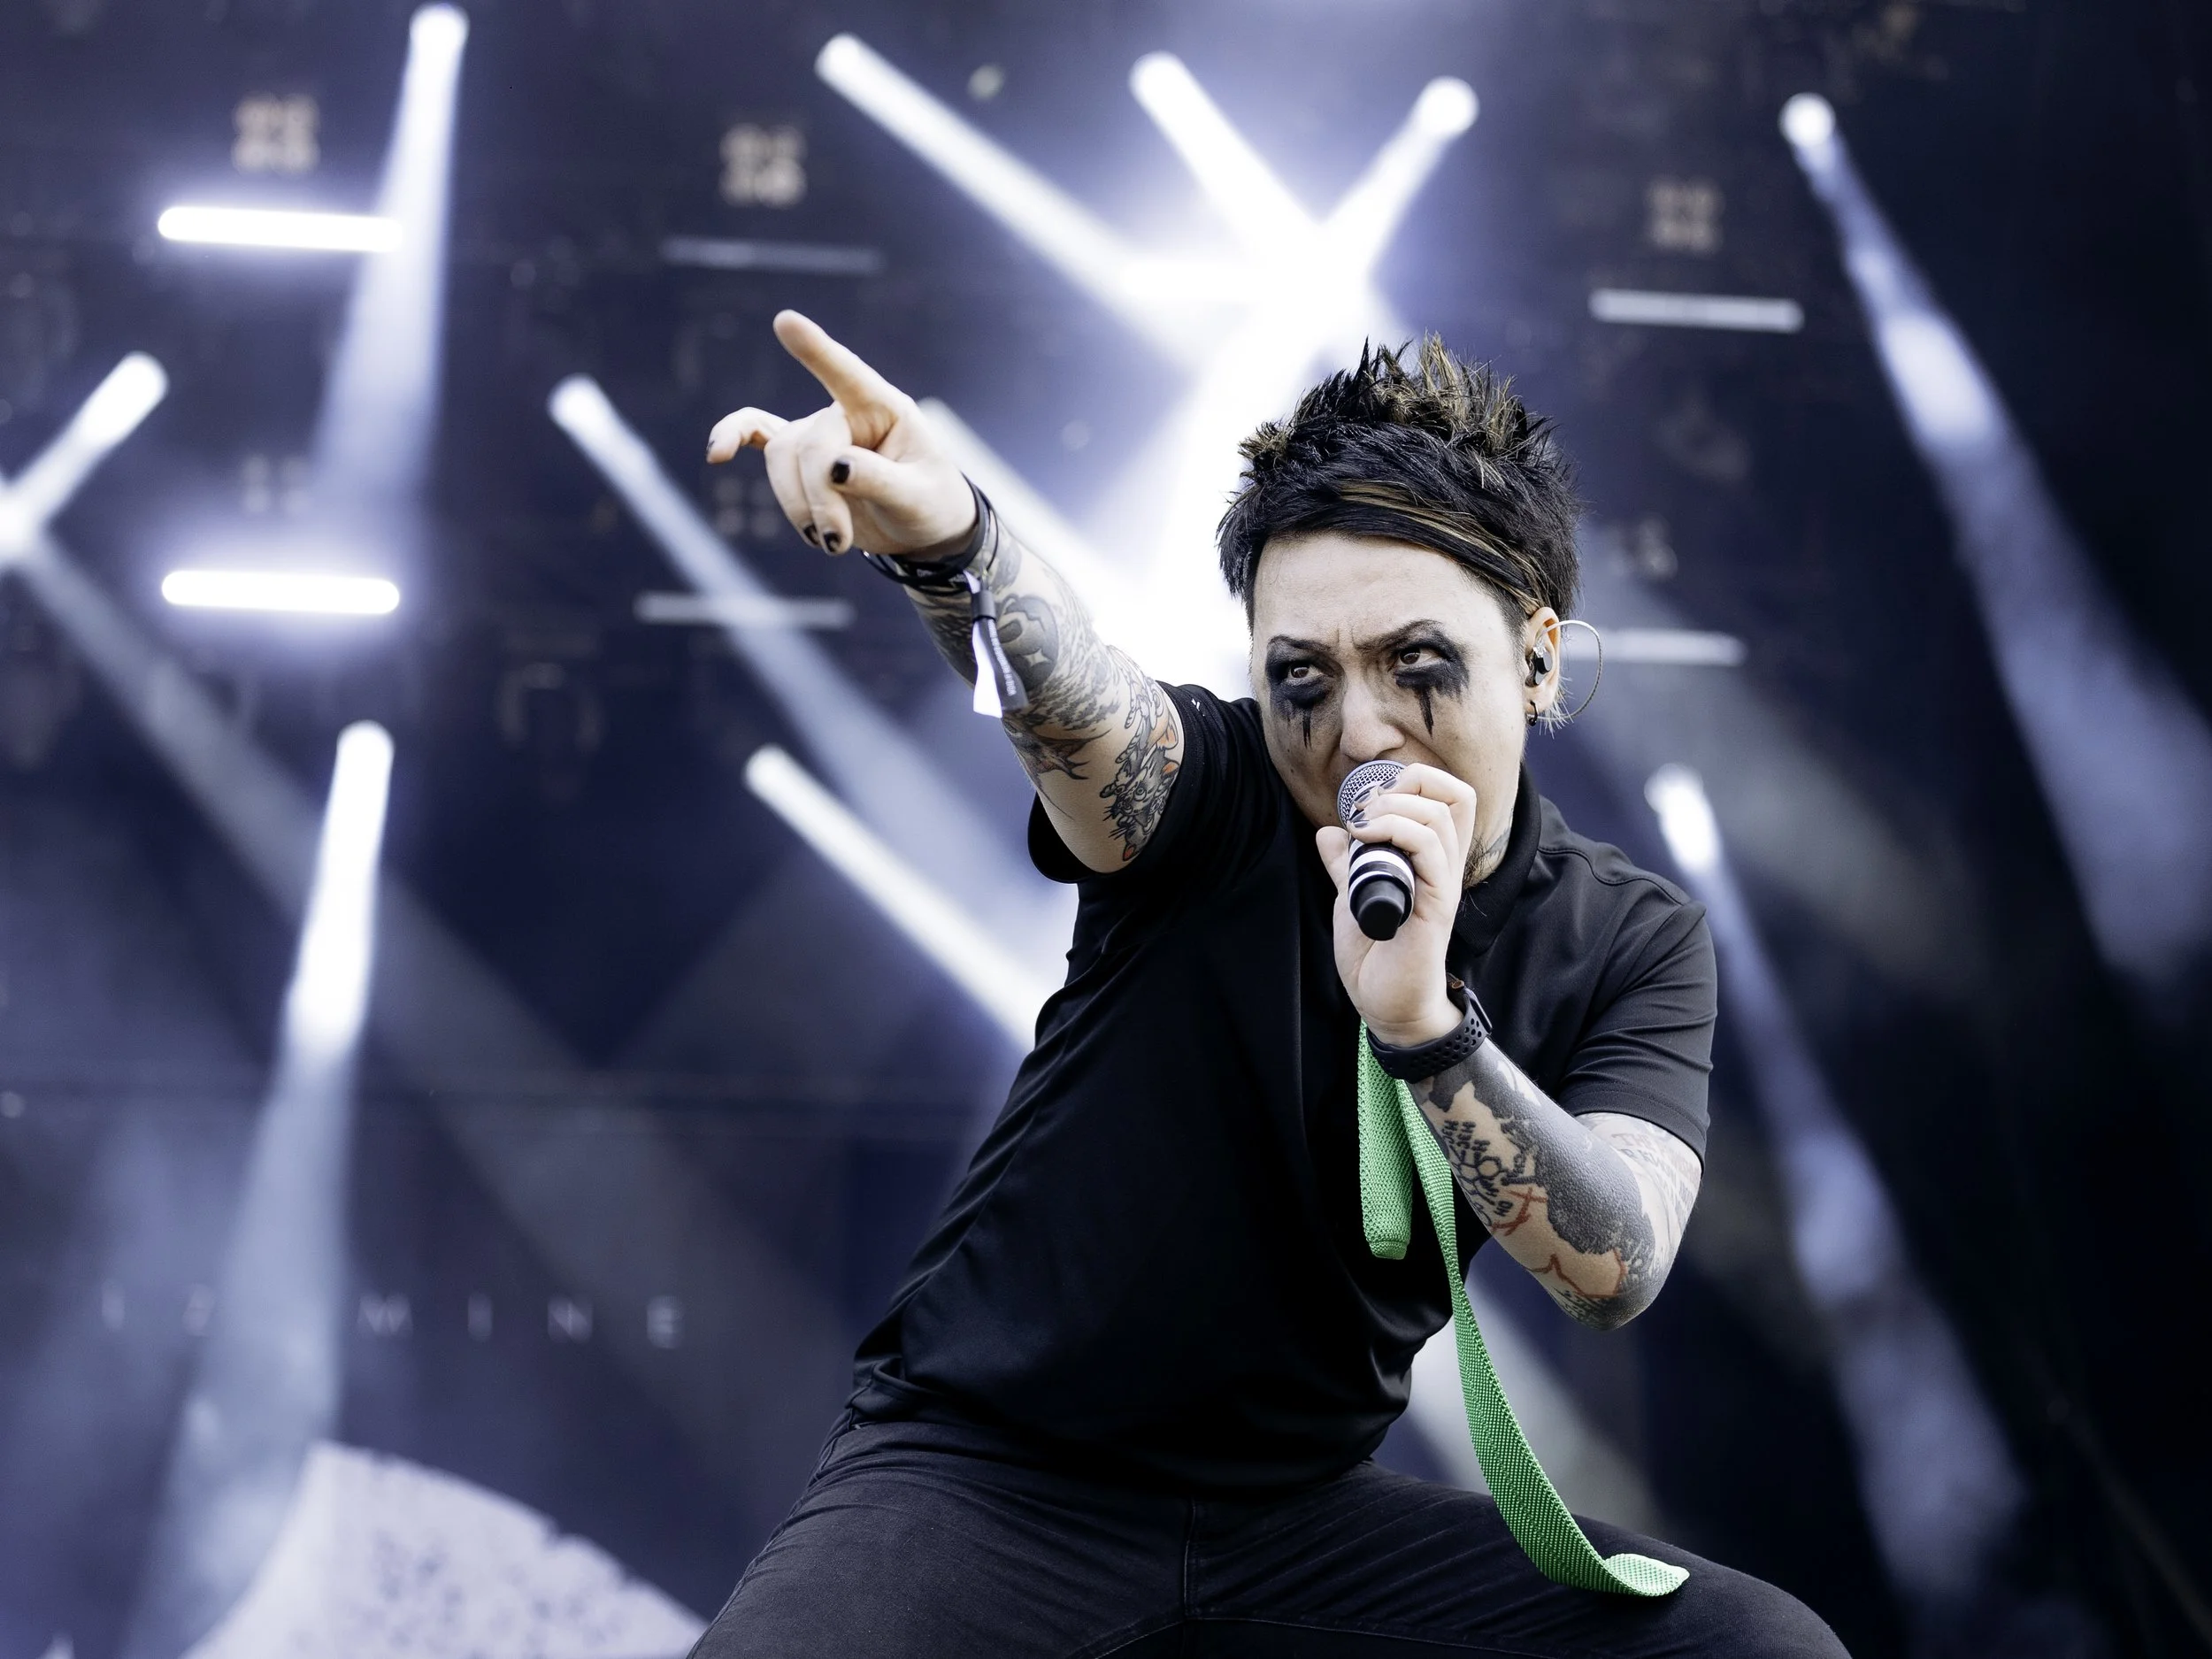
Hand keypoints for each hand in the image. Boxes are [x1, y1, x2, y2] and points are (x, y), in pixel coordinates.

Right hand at [706, 311, 975, 556]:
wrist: (921, 529)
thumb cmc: (929, 505)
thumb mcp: (917, 498)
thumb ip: (879, 480)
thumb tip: (834, 468)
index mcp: (885, 409)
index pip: (849, 375)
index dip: (817, 352)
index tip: (784, 322)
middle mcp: (847, 414)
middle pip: (807, 446)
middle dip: (816, 497)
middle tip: (838, 543)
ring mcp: (819, 434)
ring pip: (780, 458)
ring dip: (796, 506)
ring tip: (829, 543)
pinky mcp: (800, 459)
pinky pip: (757, 436)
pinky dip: (733, 439)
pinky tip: (717, 453)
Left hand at [1315, 764, 1477, 1046]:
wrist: (1384, 1005)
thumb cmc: (1375, 956)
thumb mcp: (1352, 898)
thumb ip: (1345, 865)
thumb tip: (1329, 832)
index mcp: (1430, 860)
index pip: (1449, 797)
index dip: (1414, 782)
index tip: (1370, 803)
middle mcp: (1444, 866)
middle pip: (1456, 793)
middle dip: (1409, 782)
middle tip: (1368, 810)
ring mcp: (1442, 883)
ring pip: (1441, 813)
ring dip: (1395, 806)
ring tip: (1364, 826)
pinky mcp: (1436, 904)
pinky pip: (1429, 848)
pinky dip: (1396, 830)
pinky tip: (1367, 840)